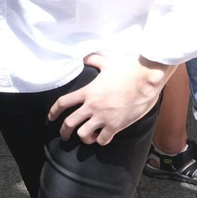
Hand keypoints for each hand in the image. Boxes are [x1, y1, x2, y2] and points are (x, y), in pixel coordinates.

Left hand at [47, 54, 168, 144]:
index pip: (63, 103)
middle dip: (64, 132)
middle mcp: (92, 106)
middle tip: (64, 136)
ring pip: (83, 134)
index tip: (51, 118)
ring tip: (86, 137)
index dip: (54, 112)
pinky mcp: (116, 125)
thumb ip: (94, 60)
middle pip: (69, 123)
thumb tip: (86, 57)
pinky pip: (102, 140)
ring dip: (83, 137)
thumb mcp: (107, 62)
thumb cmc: (127, 69)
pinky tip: (101, 138)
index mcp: (87, 91)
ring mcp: (103, 117)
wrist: (145, 78)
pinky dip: (100, 141)